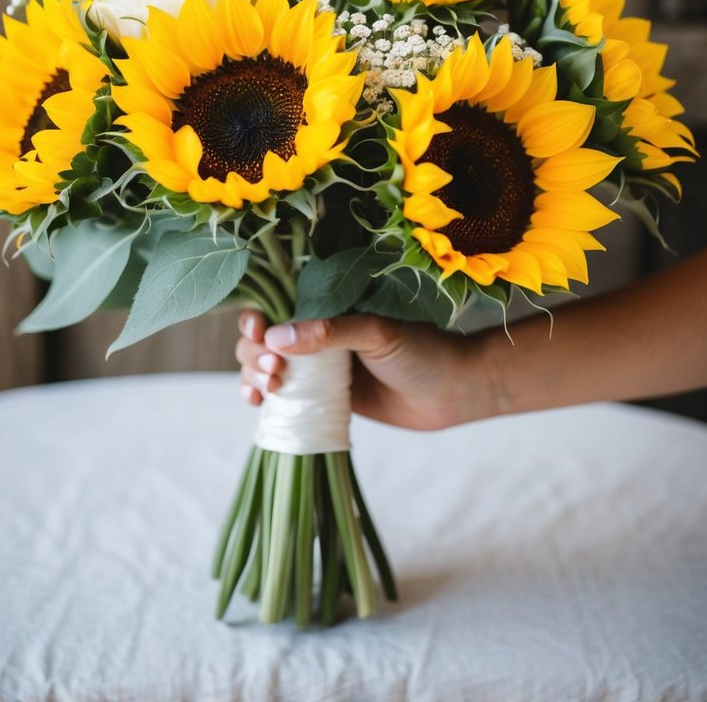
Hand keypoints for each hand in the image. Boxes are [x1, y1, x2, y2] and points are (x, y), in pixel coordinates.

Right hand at [235, 310, 493, 430]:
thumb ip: (330, 332)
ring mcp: (318, 365)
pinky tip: (257, 403)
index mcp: (329, 303)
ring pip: (264, 365)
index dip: (257, 316)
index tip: (258, 330)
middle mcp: (318, 330)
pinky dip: (261, 397)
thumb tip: (276, 338)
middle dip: (254, 352)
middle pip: (262, 336)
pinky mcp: (321, 396)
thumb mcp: (378, 333)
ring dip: (253, 375)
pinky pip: (282, 394)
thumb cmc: (423, 351)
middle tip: (274, 371)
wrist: (453, 393)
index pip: (277, 302)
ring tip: (269, 389)